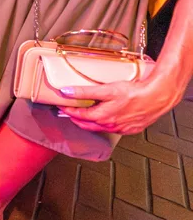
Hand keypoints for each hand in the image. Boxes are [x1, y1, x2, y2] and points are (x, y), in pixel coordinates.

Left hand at [59, 74, 182, 134]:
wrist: (157, 97)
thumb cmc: (134, 93)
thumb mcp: (106, 90)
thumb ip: (85, 92)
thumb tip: (66, 92)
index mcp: (102, 117)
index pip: (79, 115)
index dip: (68, 110)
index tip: (61, 106)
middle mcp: (111, 125)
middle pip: (88, 124)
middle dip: (76, 118)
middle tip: (69, 112)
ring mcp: (121, 128)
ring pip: (100, 128)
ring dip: (90, 123)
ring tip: (83, 115)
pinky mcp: (131, 128)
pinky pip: (113, 129)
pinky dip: (105, 124)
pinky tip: (105, 119)